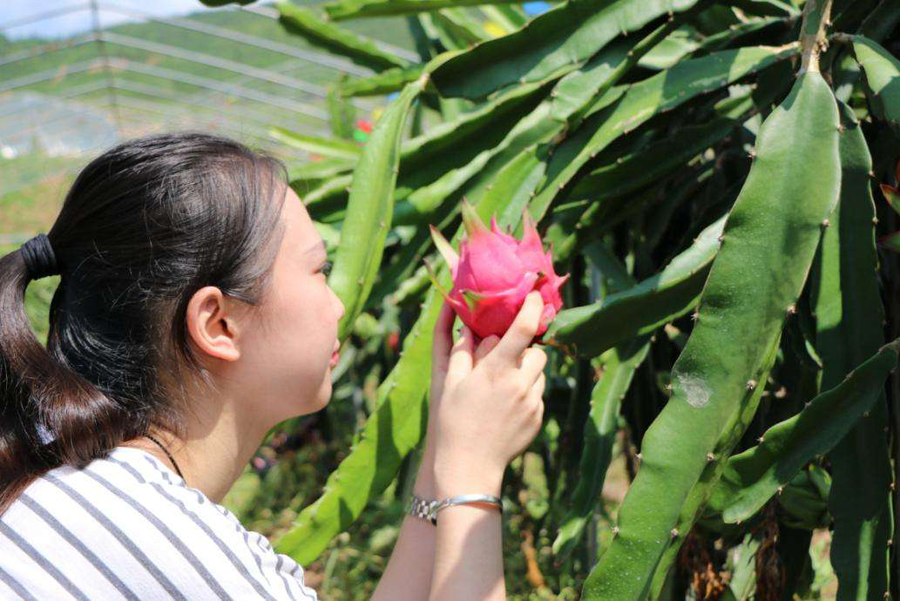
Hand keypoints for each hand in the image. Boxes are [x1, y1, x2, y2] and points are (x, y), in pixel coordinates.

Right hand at [429, 291, 547, 494]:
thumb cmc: (450, 421)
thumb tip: (465, 319)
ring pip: (539, 372)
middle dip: (523, 348)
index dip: (533, 306)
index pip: (524, 328)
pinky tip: (504, 408)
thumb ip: (459, 347)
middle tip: (500, 358)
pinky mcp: (538, 418)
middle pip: (536, 350)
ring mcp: (533, 403)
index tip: (535, 294)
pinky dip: (525, 392)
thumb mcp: (448, 380)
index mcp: (497, 371)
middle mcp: (520, 385)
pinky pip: (538, 393)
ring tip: (500, 387)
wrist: (467, 467)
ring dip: (524, 370)